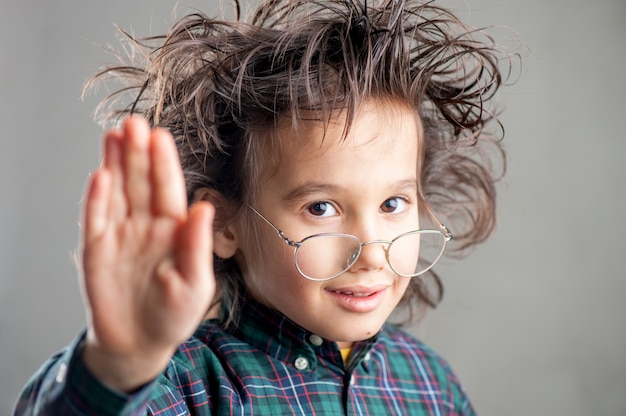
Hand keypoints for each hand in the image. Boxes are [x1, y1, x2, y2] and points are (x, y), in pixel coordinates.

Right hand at [80, 116, 214, 390]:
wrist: (139, 344)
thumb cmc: (174, 315)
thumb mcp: (195, 284)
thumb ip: (198, 246)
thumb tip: (204, 208)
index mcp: (174, 229)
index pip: (169, 189)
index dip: (164, 163)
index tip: (161, 136)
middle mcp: (147, 225)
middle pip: (141, 183)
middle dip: (138, 153)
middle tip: (134, 122)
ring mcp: (120, 234)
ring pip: (117, 192)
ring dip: (116, 164)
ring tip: (114, 135)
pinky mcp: (96, 249)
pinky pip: (96, 219)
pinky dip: (96, 199)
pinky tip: (99, 175)